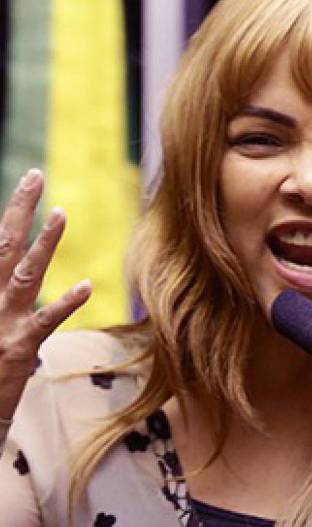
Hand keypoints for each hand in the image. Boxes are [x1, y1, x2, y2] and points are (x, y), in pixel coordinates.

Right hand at [0, 169, 91, 420]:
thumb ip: (5, 287)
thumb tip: (16, 265)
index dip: (12, 213)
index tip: (29, 183)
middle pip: (2, 245)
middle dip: (19, 209)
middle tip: (36, 175)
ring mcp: (2, 324)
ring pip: (24, 274)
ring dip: (44, 243)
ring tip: (61, 213)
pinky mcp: (20, 350)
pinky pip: (45, 321)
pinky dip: (66, 303)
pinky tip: (88, 285)